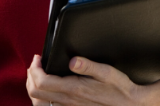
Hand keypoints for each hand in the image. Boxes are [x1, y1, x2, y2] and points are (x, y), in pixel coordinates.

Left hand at [27, 55, 144, 105]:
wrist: (128, 105)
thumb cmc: (119, 88)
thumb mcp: (106, 72)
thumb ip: (88, 66)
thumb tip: (72, 60)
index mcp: (74, 88)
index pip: (42, 81)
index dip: (35, 69)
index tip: (37, 58)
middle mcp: (67, 101)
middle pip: (35, 92)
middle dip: (30, 76)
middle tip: (35, 64)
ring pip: (38, 103)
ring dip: (33, 88)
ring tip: (36, 76)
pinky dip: (40, 99)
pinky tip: (46, 92)